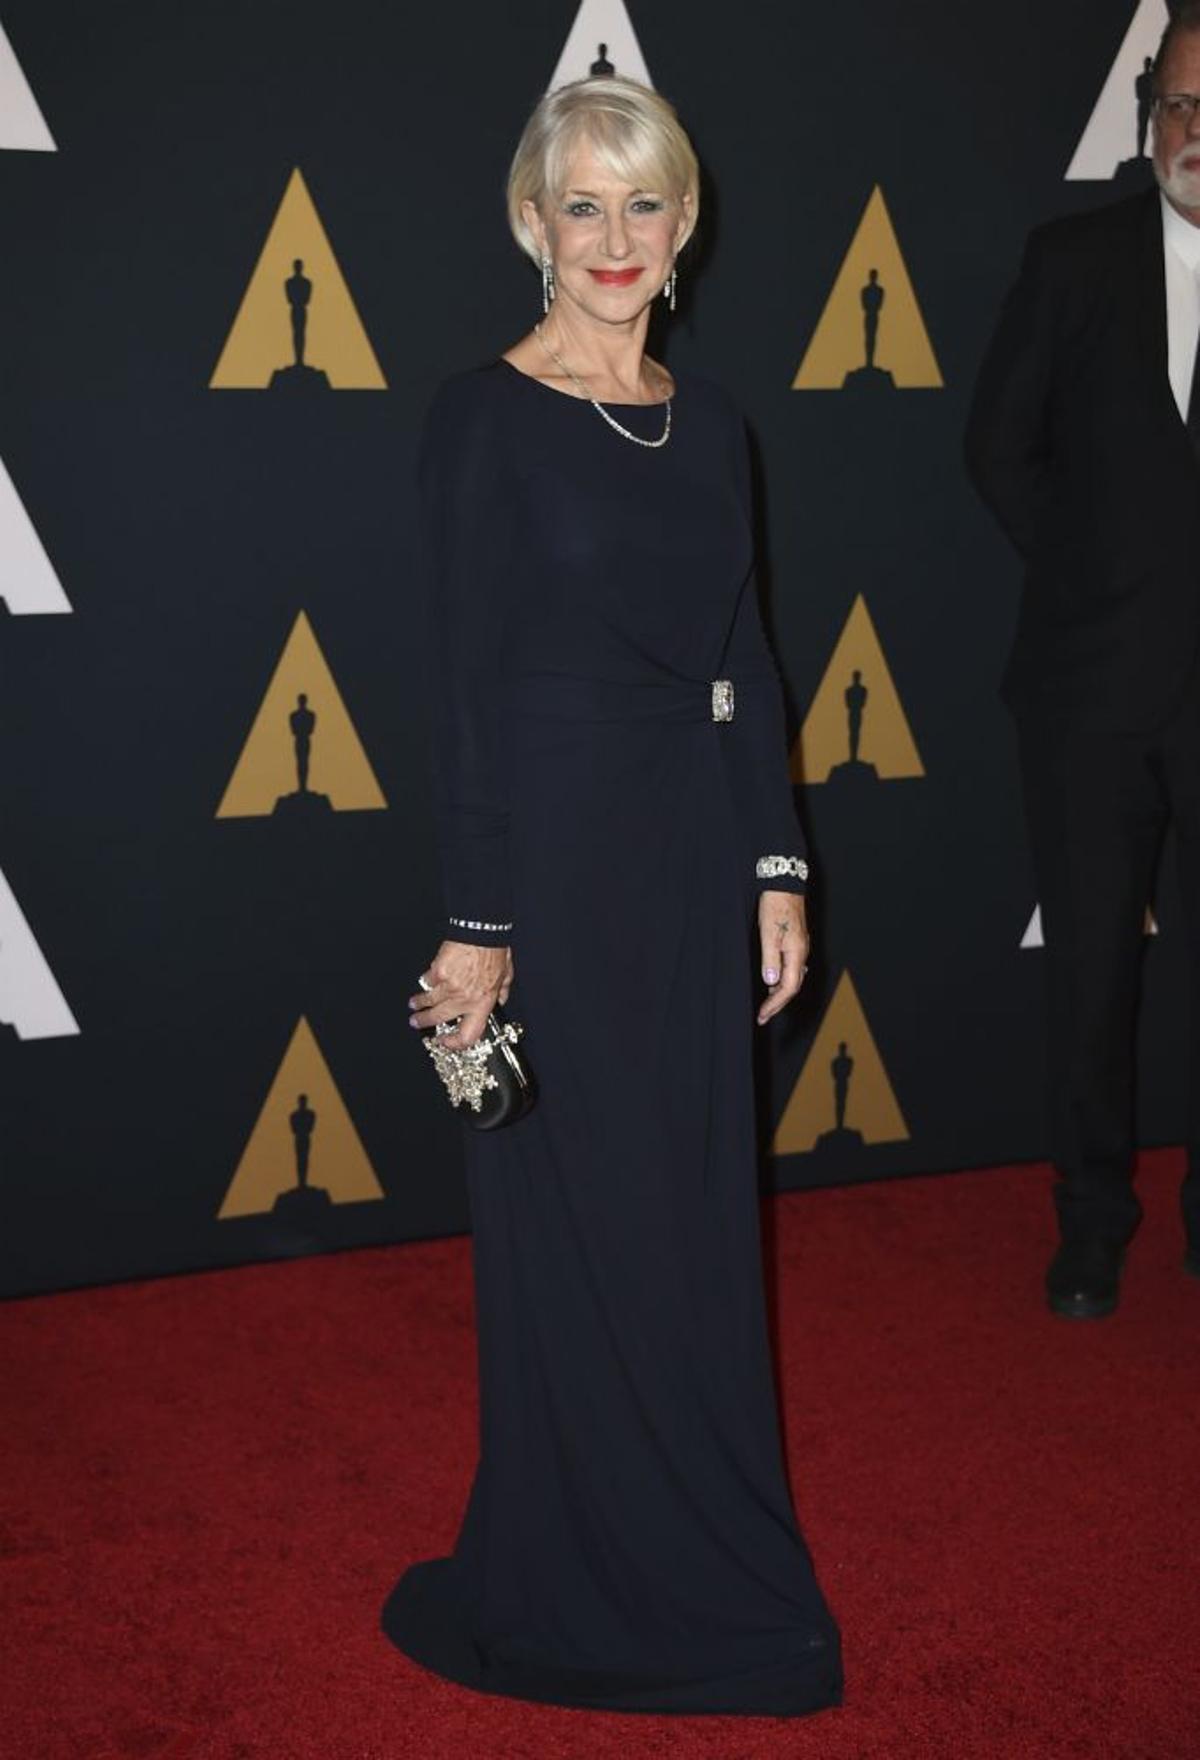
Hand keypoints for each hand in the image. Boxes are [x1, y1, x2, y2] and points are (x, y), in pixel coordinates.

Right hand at [408, 940, 512, 1050]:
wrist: (481, 931)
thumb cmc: (494, 951)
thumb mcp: (506, 976)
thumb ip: (502, 993)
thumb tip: (499, 1002)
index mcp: (482, 1003)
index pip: (468, 1035)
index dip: (454, 1043)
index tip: (445, 1041)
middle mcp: (464, 999)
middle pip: (438, 1019)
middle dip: (424, 1022)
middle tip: (417, 1022)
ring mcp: (449, 987)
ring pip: (428, 1001)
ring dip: (419, 1004)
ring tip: (414, 1004)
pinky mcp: (438, 973)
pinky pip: (428, 982)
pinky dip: (426, 981)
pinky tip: (425, 981)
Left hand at [756, 890, 808, 1025]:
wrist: (784, 885)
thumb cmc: (775, 906)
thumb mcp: (768, 933)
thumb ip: (770, 959)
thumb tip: (771, 983)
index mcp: (796, 953)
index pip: (788, 988)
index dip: (775, 1004)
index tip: (762, 1014)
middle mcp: (801, 953)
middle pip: (793, 986)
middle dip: (777, 1004)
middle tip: (762, 1016)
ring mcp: (800, 948)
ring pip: (793, 978)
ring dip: (779, 994)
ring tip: (765, 1005)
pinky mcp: (796, 942)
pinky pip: (792, 969)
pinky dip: (782, 980)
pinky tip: (773, 982)